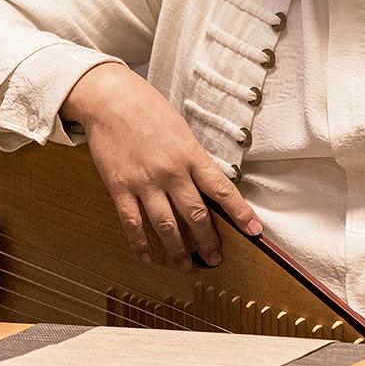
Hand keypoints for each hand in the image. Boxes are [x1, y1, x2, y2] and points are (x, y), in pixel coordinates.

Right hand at [60, 64, 262, 269]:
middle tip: (215, 259)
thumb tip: (207, 187)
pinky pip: (132, 222)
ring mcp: (144, 181)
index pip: (221, 189)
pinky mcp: (119, 187)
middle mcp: (171, 171)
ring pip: (166, 225)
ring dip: (178, 250)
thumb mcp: (181, 130)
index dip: (240, 212)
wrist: (110, 99)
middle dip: (208, 241)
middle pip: (195, 214)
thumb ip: (193, 159)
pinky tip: (146, 258)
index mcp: (190, 154)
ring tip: (186, 266)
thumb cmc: (148, 109)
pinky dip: (140, 244)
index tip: (254, 230)